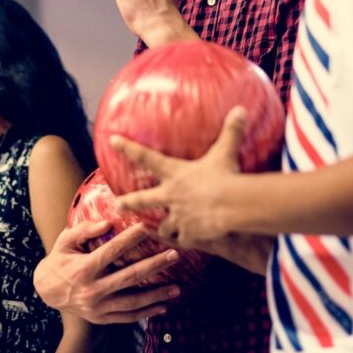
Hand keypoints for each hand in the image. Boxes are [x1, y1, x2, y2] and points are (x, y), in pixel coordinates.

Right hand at [33, 220, 181, 323]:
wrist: (46, 291)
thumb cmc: (60, 259)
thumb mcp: (65, 241)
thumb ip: (84, 230)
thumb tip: (107, 223)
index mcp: (83, 269)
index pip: (112, 251)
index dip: (131, 238)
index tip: (149, 227)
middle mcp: (92, 290)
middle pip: (129, 277)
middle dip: (154, 266)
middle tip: (174, 255)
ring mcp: (97, 307)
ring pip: (132, 302)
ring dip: (156, 295)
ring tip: (176, 287)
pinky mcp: (101, 318)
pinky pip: (128, 317)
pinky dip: (146, 312)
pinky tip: (163, 306)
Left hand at [115, 107, 247, 246]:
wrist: (229, 206)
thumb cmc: (225, 175)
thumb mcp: (226, 151)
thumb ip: (232, 131)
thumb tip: (240, 110)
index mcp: (175, 173)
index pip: (146, 157)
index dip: (128, 148)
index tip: (112, 140)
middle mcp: (171, 196)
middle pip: (143, 200)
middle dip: (130, 202)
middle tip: (118, 204)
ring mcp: (178, 217)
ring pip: (164, 226)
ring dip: (164, 228)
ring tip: (164, 231)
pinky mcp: (190, 234)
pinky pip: (183, 240)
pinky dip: (185, 241)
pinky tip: (189, 242)